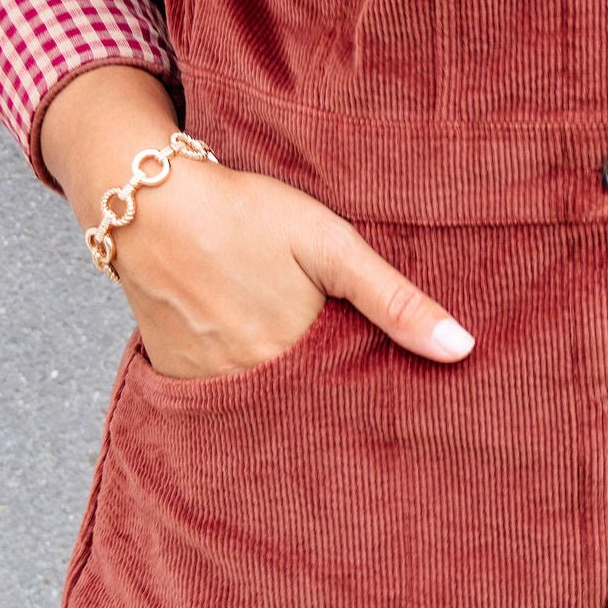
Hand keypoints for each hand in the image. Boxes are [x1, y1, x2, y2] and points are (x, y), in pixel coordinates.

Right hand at [39, 64, 475, 379]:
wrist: (148, 200)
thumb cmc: (244, 213)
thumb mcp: (330, 244)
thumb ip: (394, 300)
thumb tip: (460, 350)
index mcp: (290, 359)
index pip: (345, 399)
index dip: (367, 395)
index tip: (397, 406)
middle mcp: (245, 384)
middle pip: (302, 406)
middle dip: (327, 403)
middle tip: (344, 384)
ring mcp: (203, 382)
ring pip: (260, 402)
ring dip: (282, 392)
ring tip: (299, 370)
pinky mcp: (173, 371)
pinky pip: (216, 394)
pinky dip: (238, 383)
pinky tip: (249, 353)